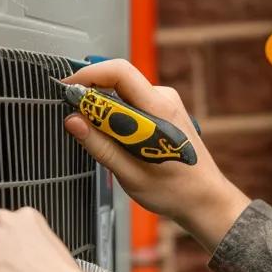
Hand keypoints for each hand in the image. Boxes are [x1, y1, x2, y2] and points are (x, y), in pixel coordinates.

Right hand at [63, 59, 250, 252]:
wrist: (205, 199)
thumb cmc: (176, 191)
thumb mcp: (130, 174)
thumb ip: (100, 145)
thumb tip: (72, 121)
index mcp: (159, 111)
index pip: (119, 72)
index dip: (87, 75)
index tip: (66, 89)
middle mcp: (164, 99)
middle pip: (118, 79)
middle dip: (90, 92)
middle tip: (73, 115)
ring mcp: (165, 102)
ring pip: (122, 92)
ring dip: (103, 107)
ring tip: (98, 136)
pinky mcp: (163, 109)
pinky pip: (131, 101)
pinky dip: (115, 114)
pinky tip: (116, 139)